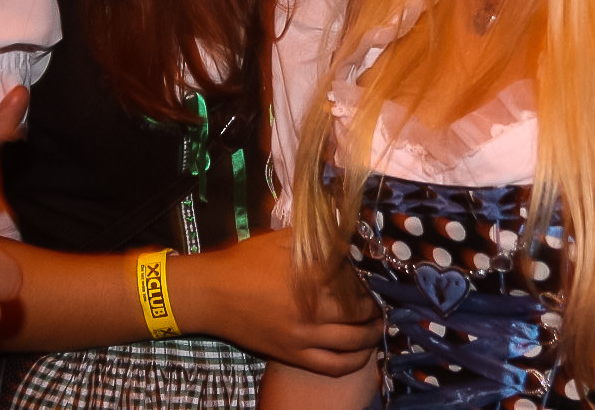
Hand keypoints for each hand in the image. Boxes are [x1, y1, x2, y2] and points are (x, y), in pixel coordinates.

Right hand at [172, 227, 380, 375]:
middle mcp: (312, 313)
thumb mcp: (283, 240)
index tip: (379, 277)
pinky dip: (354, 361)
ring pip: (352, 345)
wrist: (211, 295)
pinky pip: (332, 366)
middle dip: (376, 310)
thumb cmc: (246, 262)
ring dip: (371, 336)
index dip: (371, 282)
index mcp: (311, 280)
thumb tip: (348, 228)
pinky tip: (362, 352)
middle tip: (383, 302)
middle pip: (359, 316)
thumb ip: (318, 237)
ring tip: (378, 326)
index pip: (356, 284)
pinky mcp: (292, 356)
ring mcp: (302, 339)